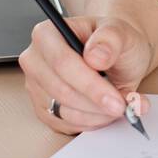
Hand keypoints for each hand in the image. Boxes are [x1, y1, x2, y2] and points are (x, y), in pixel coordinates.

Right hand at [18, 14, 151, 136]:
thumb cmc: (114, 43)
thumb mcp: (121, 33)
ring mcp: (36, 86)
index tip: (115, 99)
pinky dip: (89, 123)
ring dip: (95, 115)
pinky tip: (105, 113)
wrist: (116, 58)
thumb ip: (110, 39)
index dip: (90, 85)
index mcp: (47, 33)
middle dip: (95, 103)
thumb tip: (95, 57)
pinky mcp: (42, 109)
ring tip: (118, 106)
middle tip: (122, 107)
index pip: (62, 62)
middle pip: (60, 90)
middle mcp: (35, 60)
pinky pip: (63, 124)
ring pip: (63, 111)